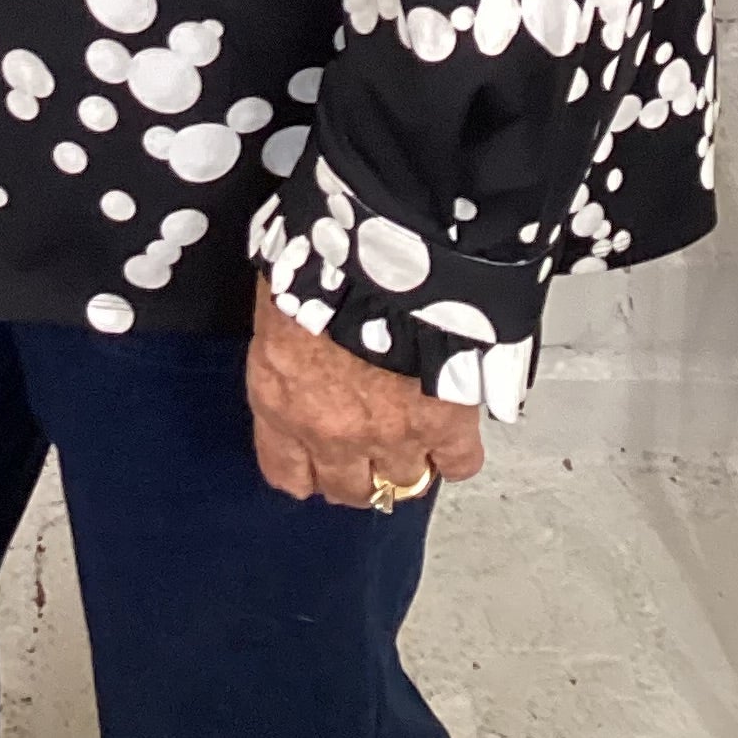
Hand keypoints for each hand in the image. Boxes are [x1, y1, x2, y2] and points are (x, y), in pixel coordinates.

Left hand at [246, 277, 485, 507]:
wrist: (379, 249)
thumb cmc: (322, 258)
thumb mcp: (278, 296)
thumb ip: (285, 339)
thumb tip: (292, 332)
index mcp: (281, 399)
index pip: (287, 472)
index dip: (308, 468)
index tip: (317, 458)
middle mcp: (331, 430)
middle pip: (349, 488)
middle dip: (360, 472)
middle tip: (371, 448)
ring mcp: (390, 433)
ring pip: (402, 484)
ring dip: (407, 463)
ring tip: (413, 437)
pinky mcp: (444, 423)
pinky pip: (459, 463)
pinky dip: (457, 452)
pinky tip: (452, 433)